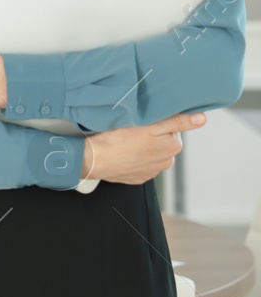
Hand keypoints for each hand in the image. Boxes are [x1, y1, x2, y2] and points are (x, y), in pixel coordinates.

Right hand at [81, 113, 201, 185]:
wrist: (92, 159)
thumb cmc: (118, 140)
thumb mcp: (150, 125)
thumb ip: (178, 121)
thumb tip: (202, 119)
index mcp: (173, 147)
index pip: (171, 127)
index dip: (156, 121)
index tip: (141, 121)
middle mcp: (166, 162)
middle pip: (161, 141)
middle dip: (150, 135)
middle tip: (131, 129)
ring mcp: (150, 172)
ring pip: (149, 152)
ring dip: (141, 147)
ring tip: (124, 141)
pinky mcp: (136, 177)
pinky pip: (138, 163)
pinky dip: (131, 157)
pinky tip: (121, 152)